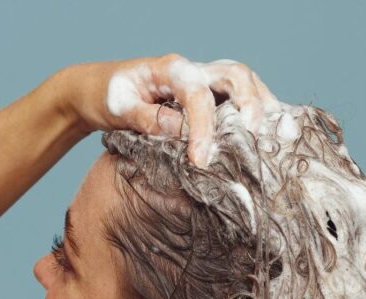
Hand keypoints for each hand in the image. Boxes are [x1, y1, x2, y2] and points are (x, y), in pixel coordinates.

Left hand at [56, 54, 279, 167]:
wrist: (95, 90)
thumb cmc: (105, 96)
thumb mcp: (118, 108)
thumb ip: (148, 118)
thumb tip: (180, 131)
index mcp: (169, 70)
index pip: (197, 95)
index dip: (204, 129)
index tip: (201, 161)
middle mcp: (191, 70)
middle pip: (235, 75)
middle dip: (250, 104)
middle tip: (251, 139)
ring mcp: (200, 80)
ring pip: (242, 82)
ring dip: (259, 106)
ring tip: (269, 136)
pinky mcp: (203, 95)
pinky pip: (235, 98)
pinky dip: (251, 113)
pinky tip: (260, 136)